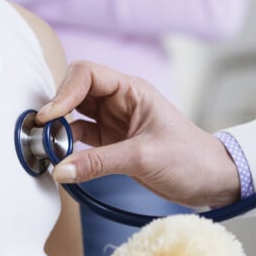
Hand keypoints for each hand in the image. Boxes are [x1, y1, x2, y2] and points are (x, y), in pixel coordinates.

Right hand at [37, 61, 241, 208]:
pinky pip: (82, 139)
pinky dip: (68, 147)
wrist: (213, 181)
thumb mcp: (143, 158)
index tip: (49, 116)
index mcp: (132, 90)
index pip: (86, 74)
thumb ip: (99, 163)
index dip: (63, 91)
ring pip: (75, 116)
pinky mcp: (113, 144)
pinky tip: (61, 159)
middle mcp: (120, 102)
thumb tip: (60, 169)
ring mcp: (115, 122)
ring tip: (48, 147)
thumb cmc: (191, 159)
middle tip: (42, 132)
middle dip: (56, 108)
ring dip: (60, 129)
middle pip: (75, 92)